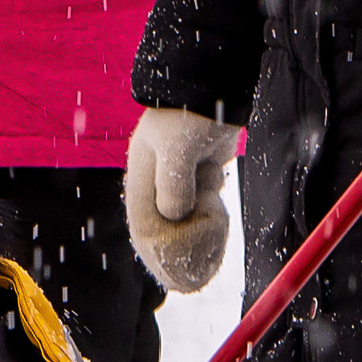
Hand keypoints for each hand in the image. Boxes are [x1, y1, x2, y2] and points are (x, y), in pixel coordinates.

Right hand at [124, 107, 241, 292]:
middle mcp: (157, 188)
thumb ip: (174, 184)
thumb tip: (174, 217)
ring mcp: (179, 184)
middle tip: (207, 253)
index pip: (145, 233)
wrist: (212, 86)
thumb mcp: (178, 147)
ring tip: (215, 206)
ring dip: (204, 227)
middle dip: (188, 248)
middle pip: (166, 236)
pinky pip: (202, 211)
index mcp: (142, 183)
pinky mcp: (199, 179)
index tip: (183, 274)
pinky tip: (218, 191)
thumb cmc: (189, 113)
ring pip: (188, 225)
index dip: (162, 258)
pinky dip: (213, 214)